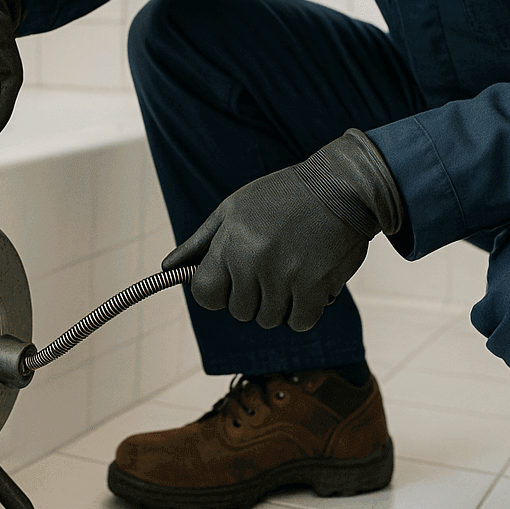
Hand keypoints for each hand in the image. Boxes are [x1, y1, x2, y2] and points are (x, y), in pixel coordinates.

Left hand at [162, 129, 404, 331]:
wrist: (341, 186)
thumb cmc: (284, 195)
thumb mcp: (234, 208)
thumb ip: (200, 242)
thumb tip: (168, 268)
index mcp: (231, 243)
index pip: (204, 294)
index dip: (216, 292)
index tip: (230, 283)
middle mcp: (254, 262)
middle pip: (239, 311)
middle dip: (252, 296)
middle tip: (270, 267)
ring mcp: (285, 277)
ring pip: (269, 320)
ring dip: (280, 303)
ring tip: (292, 270)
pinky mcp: (315, 288)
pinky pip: (299, 322)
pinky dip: (304, 309)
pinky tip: (310, 282)